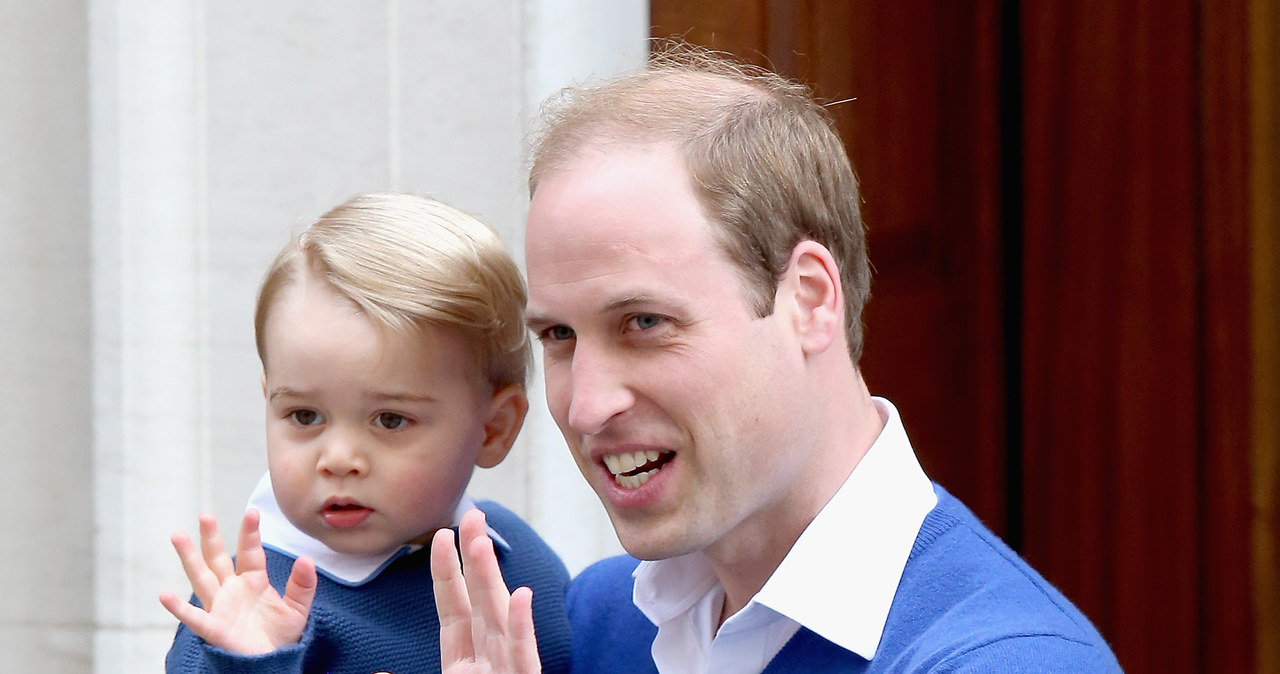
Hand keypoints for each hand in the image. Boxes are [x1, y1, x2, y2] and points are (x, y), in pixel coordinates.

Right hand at [158, 509, 317, 654]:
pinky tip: (165, 595)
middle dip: (211, 538)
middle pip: (218, 559)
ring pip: (201, 578)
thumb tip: (306, 559)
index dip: (250, 533)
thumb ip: (303, 584)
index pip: (250, 552)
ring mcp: (220, 607)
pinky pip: (193, 617)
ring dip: (189, 558)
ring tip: (178, 536)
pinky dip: (178, 608)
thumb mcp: (298, 607)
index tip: (252, 512)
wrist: (273, 663)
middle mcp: (232, 590)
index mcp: (253, 581)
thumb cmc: (281, 635)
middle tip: (205, 515)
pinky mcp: (213, 628)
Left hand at [431, 509, 540, 672]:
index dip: (447, 572)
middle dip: (475, 559)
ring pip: (499, 621)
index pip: (454, 608)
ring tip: (480, 544)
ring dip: (490, 582)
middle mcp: (490, 659)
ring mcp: (508, 671)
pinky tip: (522, 596)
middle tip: (472, 515)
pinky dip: (522, 627)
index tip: (443, 536)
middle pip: (481, 602)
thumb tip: (382, 671)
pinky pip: (522, 656)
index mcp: (465, 661)